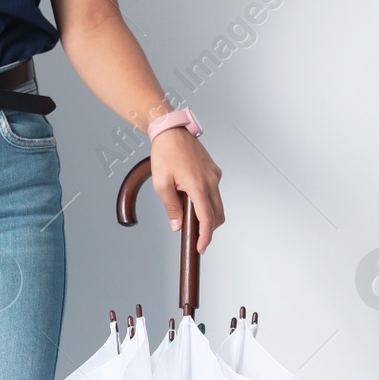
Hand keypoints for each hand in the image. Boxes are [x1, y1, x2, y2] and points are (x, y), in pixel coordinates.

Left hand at [149, 128, 223, 252]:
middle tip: (196, 238)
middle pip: (217, 214)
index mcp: (198, 185)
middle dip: (209, 229)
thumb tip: (177, 226)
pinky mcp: (214, 171)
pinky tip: (192, 200)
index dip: (205, 236)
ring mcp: (214, 175)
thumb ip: (171, 207)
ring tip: (190, 218)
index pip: (207, 218)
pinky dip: (207, 201)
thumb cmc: (165, 154)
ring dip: (208, 215)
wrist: (172, 132)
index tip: (201, 247)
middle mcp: (211, 180)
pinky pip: (214, 192)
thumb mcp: (161, 184)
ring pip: (217, 204)